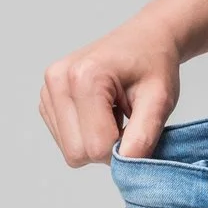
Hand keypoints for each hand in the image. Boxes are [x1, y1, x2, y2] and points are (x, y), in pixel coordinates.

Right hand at [40, 15, 181, 166]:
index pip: (95, 147)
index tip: (138, 126)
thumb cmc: (154, 64)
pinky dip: (87, 133)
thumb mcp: (161, 99)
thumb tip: (125, 169)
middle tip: (128, 121)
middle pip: (76, 153)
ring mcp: (48, 89)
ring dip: (97, 140)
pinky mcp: (47, 99)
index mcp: (84, 76)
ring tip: (115, 111)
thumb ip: (144, 137)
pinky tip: (102, 110)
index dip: (123, 149)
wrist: (146, 39)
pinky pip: (65, 139)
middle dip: (107, 147)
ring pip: (70, 150)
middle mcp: (58, 80)